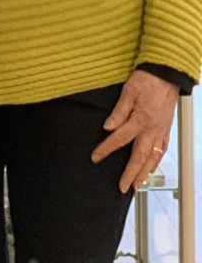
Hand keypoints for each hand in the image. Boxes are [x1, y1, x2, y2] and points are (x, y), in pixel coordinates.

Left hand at [91, 70, 178, 191]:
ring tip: (137, 185)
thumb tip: (108, 127)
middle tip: (123, 187)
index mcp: (140, 120)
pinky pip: (162, 150)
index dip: (106, 149)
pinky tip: (151, 167)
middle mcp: (152, 129)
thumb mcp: (129, 91)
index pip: (119, 139)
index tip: (96, 157)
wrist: (166, 74)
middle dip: (130, 174)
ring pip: (153, 158)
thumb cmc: (147, 80)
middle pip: (139, 156)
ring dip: (144, 173)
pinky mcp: (166, 129)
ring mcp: (161, 131)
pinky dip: (156, 162)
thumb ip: (119, 111)